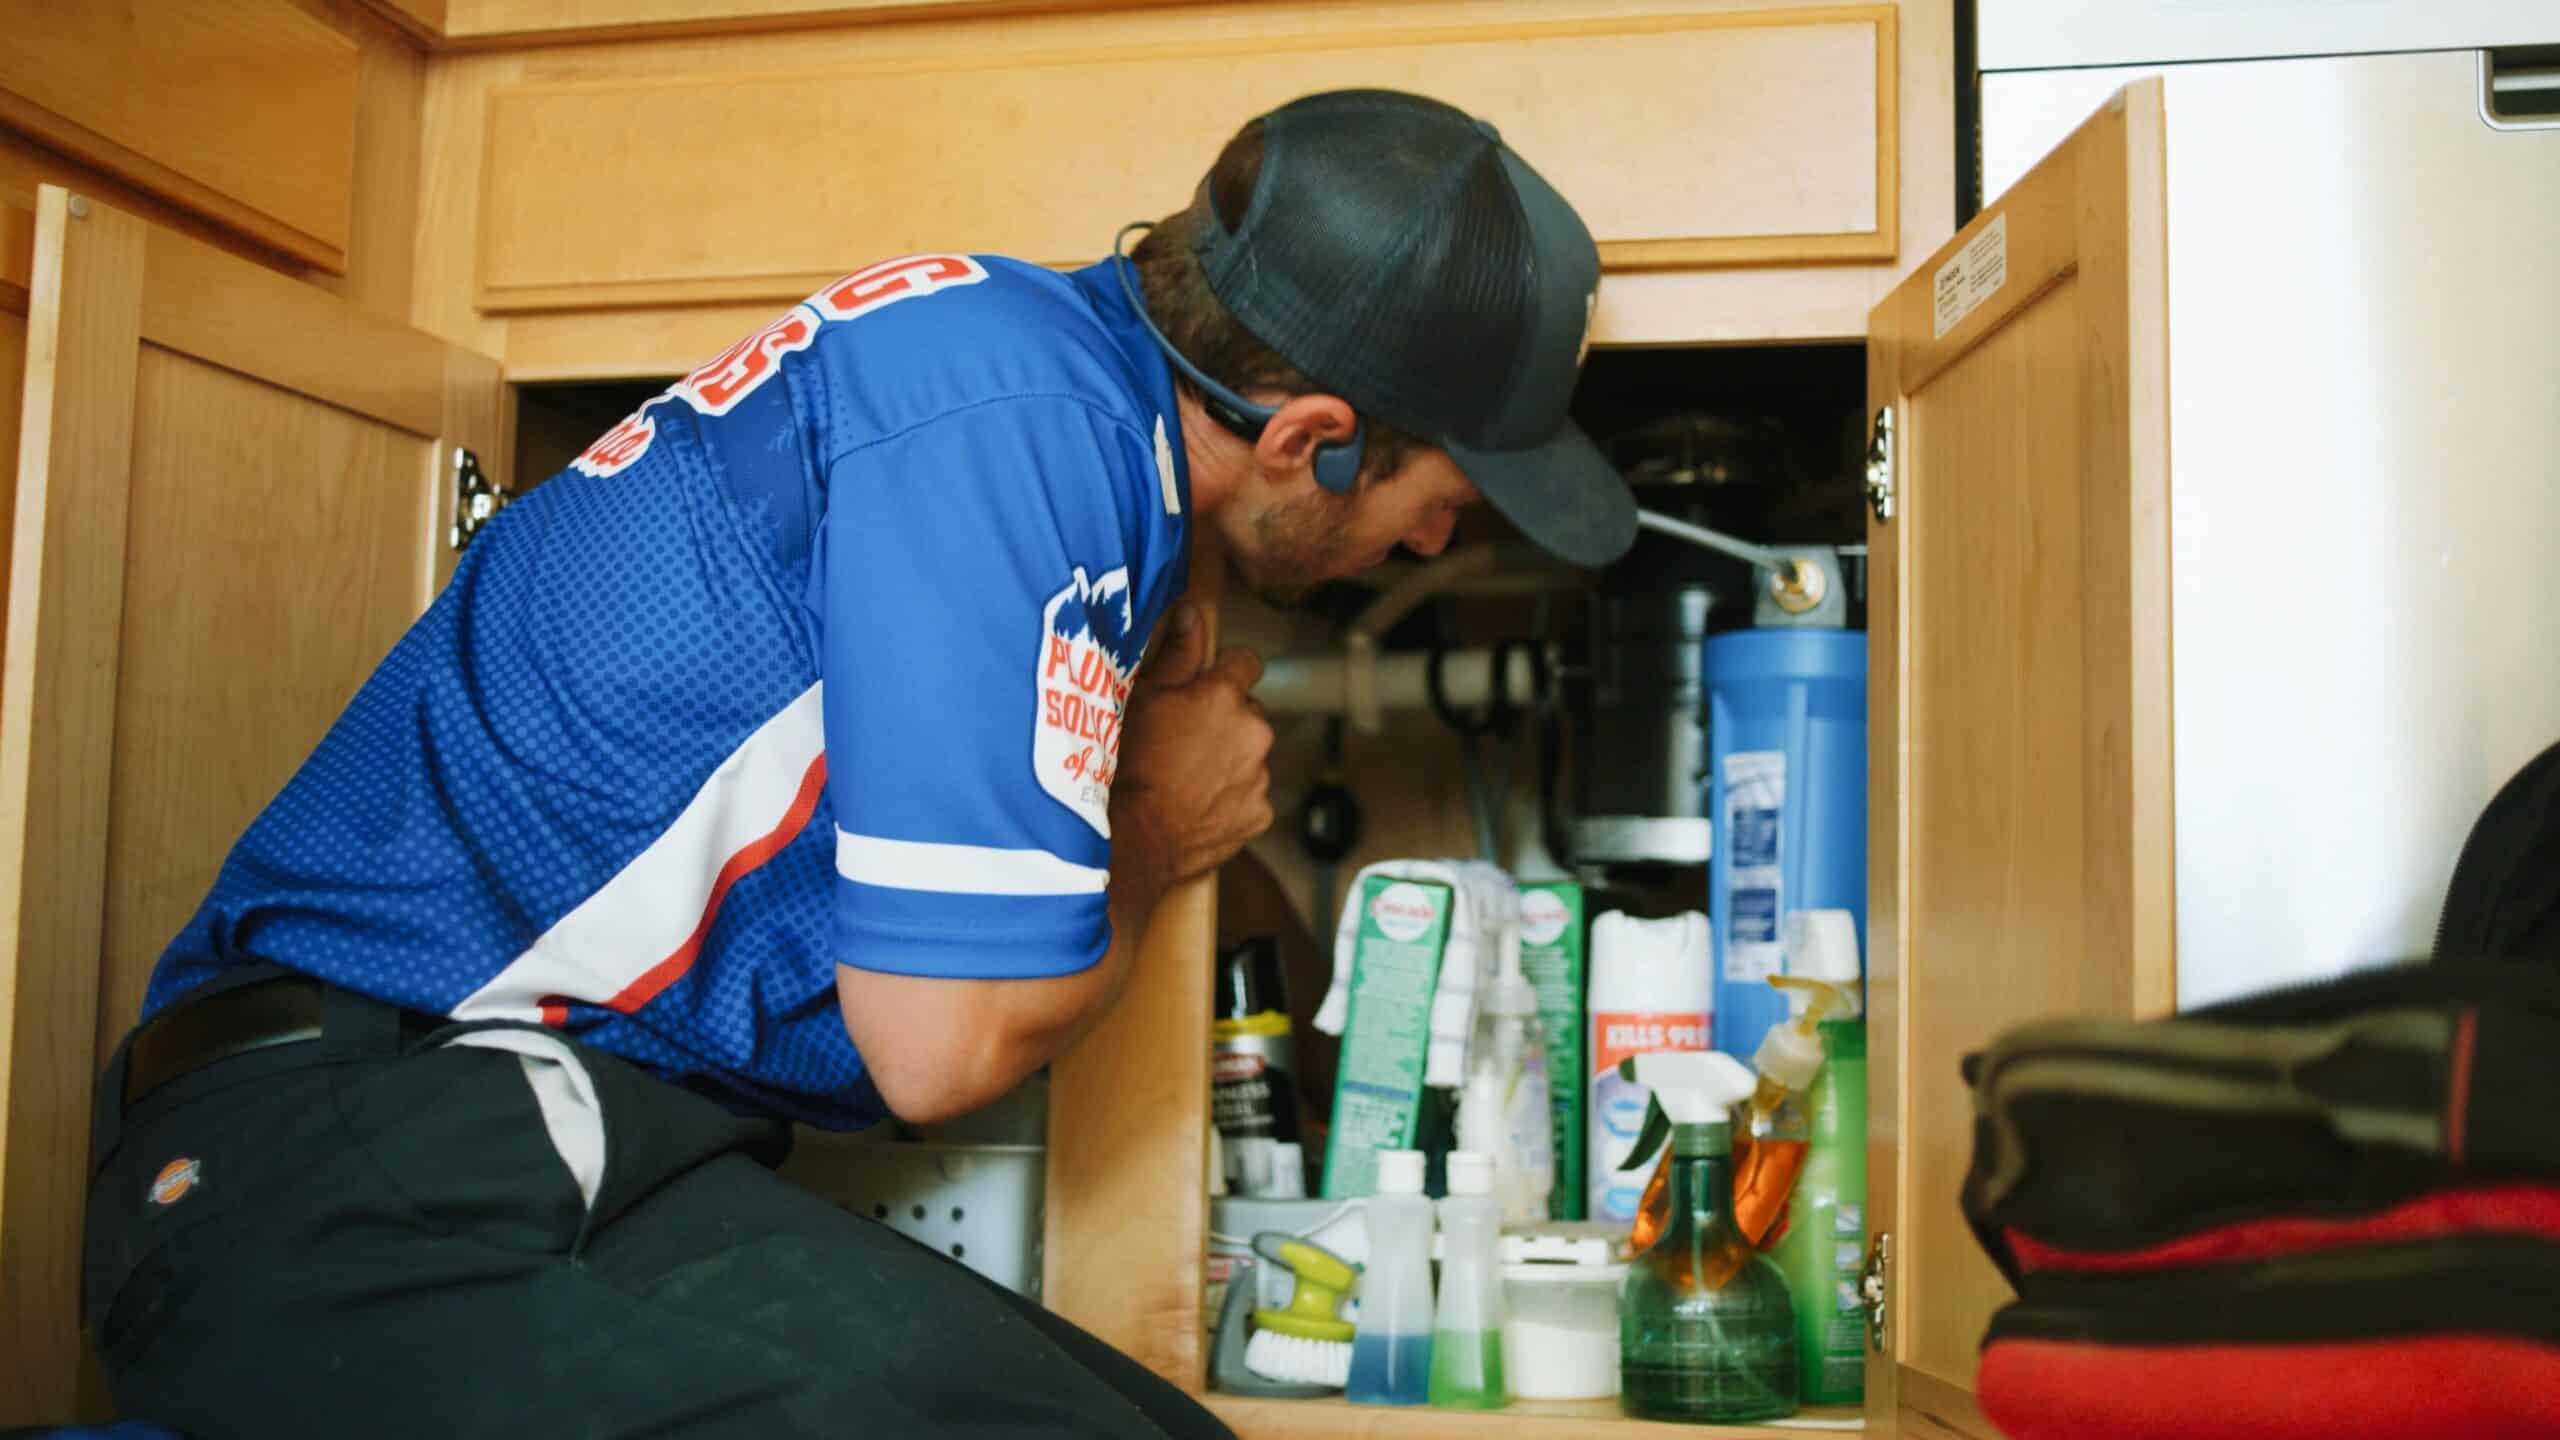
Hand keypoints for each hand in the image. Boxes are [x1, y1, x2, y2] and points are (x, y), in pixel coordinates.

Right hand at [1109, 603, 1274, 903]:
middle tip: (1186, 741)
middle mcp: (1254, 732)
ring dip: (1229, 761)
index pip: (1246, 663)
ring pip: (1249, 757)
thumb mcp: (1143, 698)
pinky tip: (1197, 806)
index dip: (1226, 672)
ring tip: (1186, 778)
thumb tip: (1194, 612)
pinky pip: (1249, 798)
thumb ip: (1177, 653)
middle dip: (1226, 723)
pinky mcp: (1259, 815)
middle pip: (1249, 714)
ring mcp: (1259, 776)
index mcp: (1226, 697)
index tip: (1207, 686)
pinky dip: (1231, 800)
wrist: (1134, 837)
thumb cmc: (1130, 762)